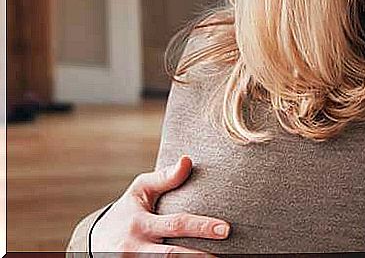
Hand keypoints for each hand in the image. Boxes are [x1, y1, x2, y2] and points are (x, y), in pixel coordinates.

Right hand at [92, 155, 230, 254]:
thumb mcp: (140, 191)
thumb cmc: (127, 211)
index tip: (226, 229)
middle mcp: (135, 247)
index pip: (175, 225)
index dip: (201, 227)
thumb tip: (187, 160)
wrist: (96, 242)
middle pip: (172, 254)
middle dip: (199, 256)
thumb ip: (165, 178)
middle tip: (223, 255)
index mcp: (140, 223)